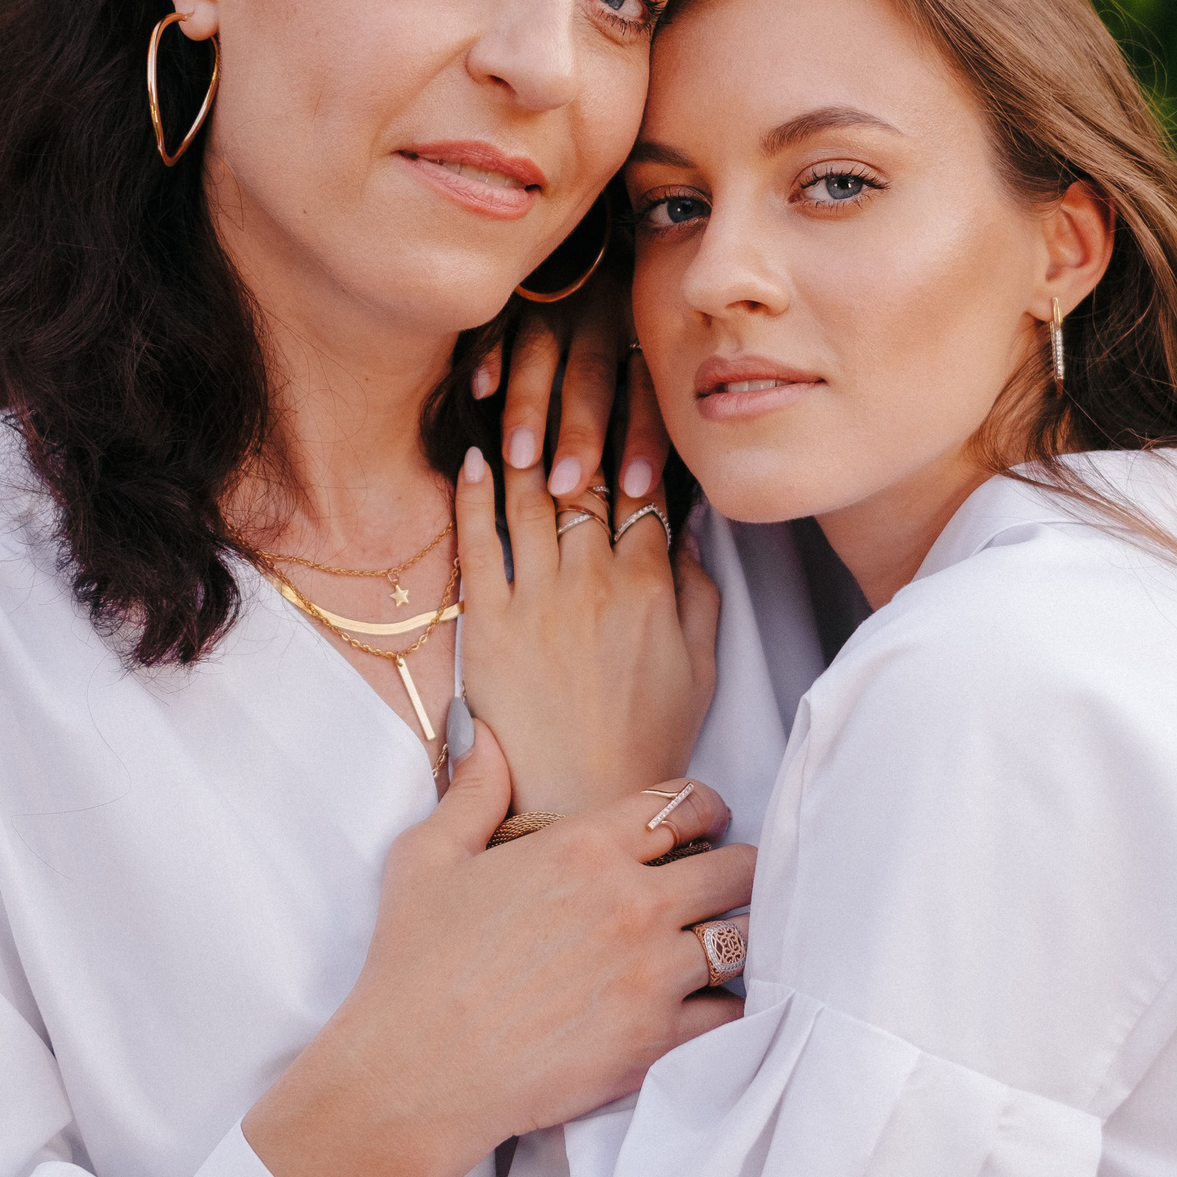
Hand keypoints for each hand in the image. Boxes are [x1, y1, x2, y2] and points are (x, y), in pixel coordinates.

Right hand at [243, 725, 754, 1176]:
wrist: (414, 1075)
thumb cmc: (413, 968)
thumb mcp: (426, 858)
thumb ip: (473, 791)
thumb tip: (487, 736)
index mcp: (583, 847)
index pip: (683, 805)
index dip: (703, 808)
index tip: (704, 821)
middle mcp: (631, 902)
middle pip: (735, 868)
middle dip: (737, 869)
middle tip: (725, 881)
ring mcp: (651, 973)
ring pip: (744, 939)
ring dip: (737, 937)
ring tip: (722, 942)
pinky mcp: (656, 1040)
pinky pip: (731, 1012)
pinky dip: (725, 1006)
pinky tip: (705, 1003)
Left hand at [454, 411, 718, 816]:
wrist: (581, 801)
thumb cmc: (645, 736)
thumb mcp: (701, 665)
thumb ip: (697, 590)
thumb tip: (687, 531)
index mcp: (649, 584)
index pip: (643, 486)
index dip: (637, 436)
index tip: (631, 395)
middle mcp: (593, 579)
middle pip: (586, 477)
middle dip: (580, 422)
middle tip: (571, 375)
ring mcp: (538, 598)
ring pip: (531, 498)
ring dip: (526, 444)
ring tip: (517, 403)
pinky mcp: (489, 622)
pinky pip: (478, 543)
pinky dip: (475, 496)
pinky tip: (476, 460)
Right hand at [473, 261, 671, 504]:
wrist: (584, 222)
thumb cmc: (620, 299)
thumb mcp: (644, 329)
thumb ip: (644, 389)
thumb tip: (646, 480)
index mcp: (638, 328)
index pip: (645, 388)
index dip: (642, 437)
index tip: (634, 488)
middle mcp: (600, 313)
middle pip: (592, 378)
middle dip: (581, 433)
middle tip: (567, 487)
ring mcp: (552, 298)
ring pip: (541, 355)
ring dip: (530, 407)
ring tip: (520, 459)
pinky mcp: (513, 289)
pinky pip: (498, 322)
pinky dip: (489, 356)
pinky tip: (481, 391)